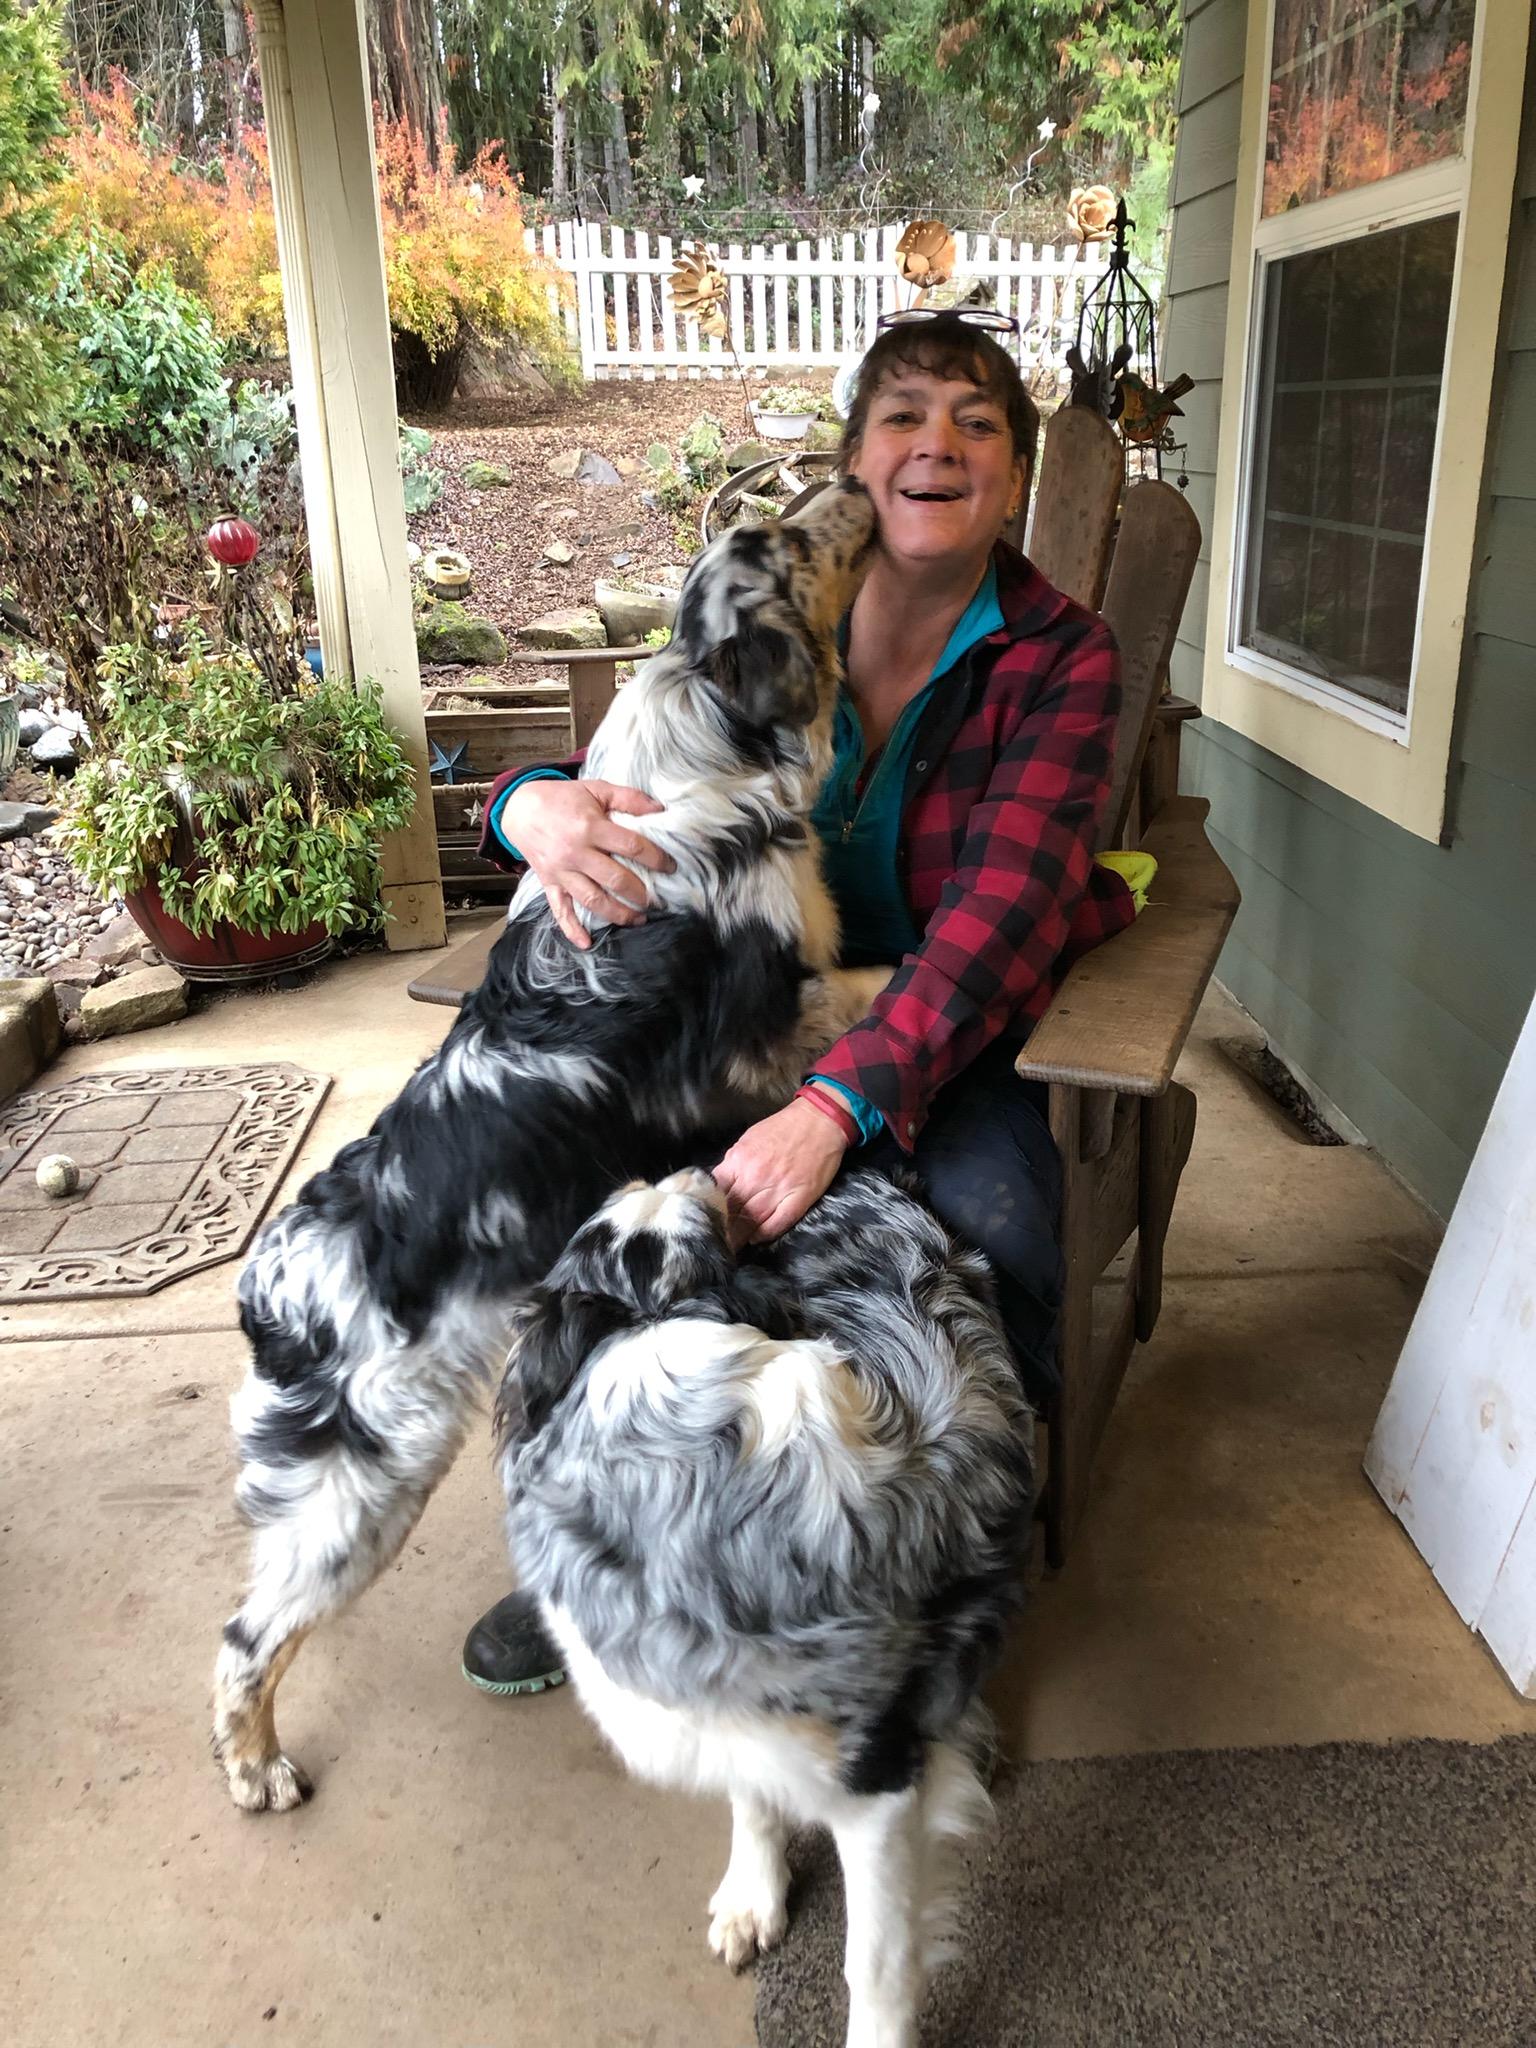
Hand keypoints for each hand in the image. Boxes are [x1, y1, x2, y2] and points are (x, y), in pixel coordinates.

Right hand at [503, 778, 674, 949]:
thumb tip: (660, 808)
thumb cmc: (562, 798)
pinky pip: (560, 910)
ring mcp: (562, 871)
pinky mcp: (550, 884)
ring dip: (618, 914)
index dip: (655, 858)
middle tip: (657, 899)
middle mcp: (576, 853)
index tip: (670, 868)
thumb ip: (628, 797)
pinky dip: (572, 929)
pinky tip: (587, 943)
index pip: (631, 846)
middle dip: (640, 892)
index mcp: (591, 827)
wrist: (520, 808)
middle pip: (615, 878)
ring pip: (593, 899)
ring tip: (639, 919)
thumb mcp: (596, 788)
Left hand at [713, 1098, 847, 1244]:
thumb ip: (733, 1164)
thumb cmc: (783, 1127)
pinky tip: (756, 1238)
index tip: (705, 1219)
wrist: (819, 1119)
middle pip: (731, 1211)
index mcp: (739, 1161)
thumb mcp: (748, 1139)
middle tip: (714, 1239)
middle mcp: (755, 1177)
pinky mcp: (799, 1199)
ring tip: (730, 1246)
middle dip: (721, 1227)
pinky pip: (777, 1224)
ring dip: (739, 1236)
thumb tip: (720, 1185)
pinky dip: (764, 1234)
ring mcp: (778, 1190)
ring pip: (751, 1221)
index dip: (708, 1209)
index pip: (715, 1193)